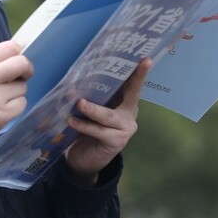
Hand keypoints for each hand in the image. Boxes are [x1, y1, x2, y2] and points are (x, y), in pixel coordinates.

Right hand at [0, 40, 33, 142]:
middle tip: (22, 76)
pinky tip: (2, 108)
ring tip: (1, 97)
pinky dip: (15, 106)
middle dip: (26, 70)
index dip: (19, 54)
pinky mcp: (1, 115)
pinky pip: (22, 103)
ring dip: (16, 91)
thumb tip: (20, 55)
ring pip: (23, 86)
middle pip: (22, 64)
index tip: (18, 62)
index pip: (10, 48)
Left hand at [62, 58, 149, 182]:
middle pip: (129, 96)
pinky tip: (71, 121)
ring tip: (79, 102)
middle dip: (123, 82)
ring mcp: (125, 129)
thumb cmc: (88, 128)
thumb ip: (89, 97)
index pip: (133, 85)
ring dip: (92, 109)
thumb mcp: (90, 109)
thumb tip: (73, 84)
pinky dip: (84, 125)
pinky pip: (98, 131)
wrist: (85, 158)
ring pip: (108, 116)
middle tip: (117, 67)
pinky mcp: (116, 142)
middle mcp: (129, 114)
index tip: (146, 59)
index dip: (139, 73)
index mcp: (126, 103)